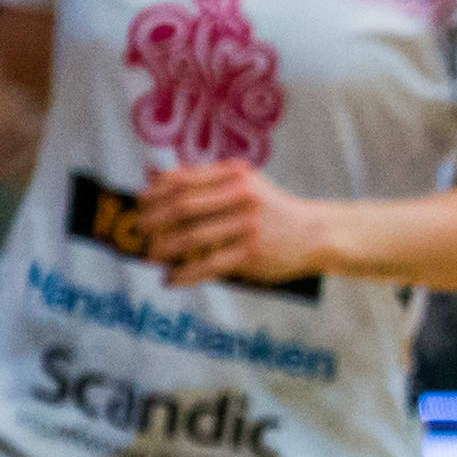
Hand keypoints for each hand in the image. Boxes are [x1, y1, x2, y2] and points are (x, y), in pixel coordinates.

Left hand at [137, 159, 346, 286]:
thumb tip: (153, 178)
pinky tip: (170, 280)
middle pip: (181, 208)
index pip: (182, 181)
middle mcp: (242, 197)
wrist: (317, 233)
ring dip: (162, 249)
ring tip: (151, 256)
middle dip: (152, 222)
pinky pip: (207, 266)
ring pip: (189, 238)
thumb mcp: (245, 184)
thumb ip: (204, 180)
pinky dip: (183, 275)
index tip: (140, 205)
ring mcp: (248, 226)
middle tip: (140, 233)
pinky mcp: (252, 253)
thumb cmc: (272, 209)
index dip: (153, 194)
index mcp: (236, 176)